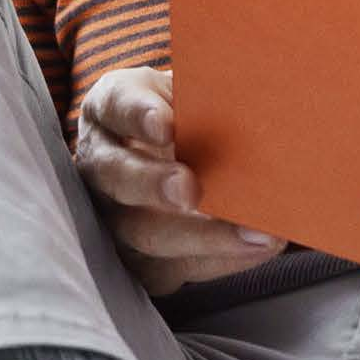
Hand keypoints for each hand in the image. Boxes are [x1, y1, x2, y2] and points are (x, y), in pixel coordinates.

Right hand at [73, 65, 285, 296]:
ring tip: (254, 233)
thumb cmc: (185, 116)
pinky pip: (175, 268)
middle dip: (154, 184)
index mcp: (110, 109)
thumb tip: (255, 99)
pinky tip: (257, 247)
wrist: (174, 157)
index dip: (137, 115)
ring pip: (145, 233)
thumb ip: (209, 93)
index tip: (165, 126)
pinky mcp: (141, 260)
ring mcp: (115, 217)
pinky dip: (221, 259)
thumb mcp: (188, 91)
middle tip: (191, 189)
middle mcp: (102, 165)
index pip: (115, 106)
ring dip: (202, 236)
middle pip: (117, 177)